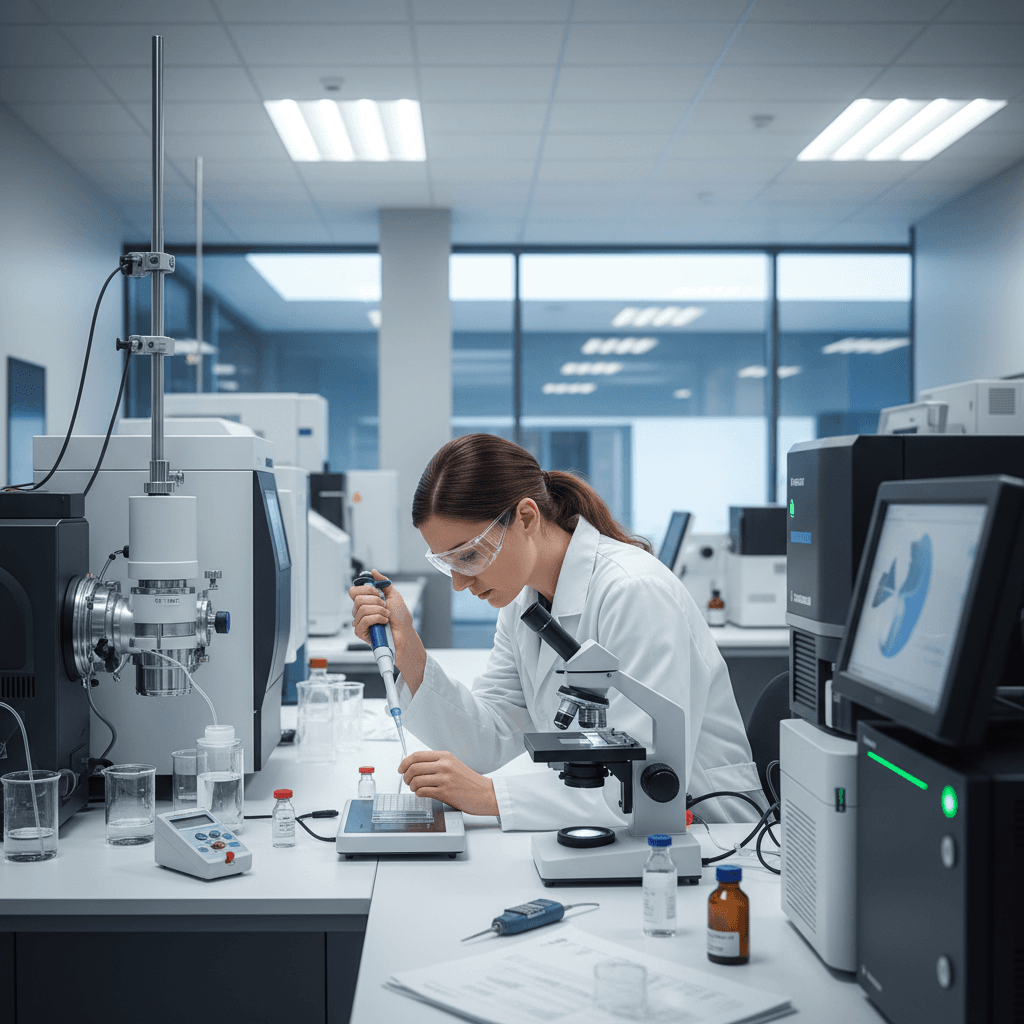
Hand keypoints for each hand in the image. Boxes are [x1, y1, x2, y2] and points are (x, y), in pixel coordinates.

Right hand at [349, 571, 425, 688]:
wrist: (405, 634)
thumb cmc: (401, 618)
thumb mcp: (394, 595)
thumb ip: (383, 583)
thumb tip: (373, 572)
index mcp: (366, 602)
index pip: (353, 591)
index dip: (366, 589)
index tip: (378, 593)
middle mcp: (360, 611)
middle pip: (358, 599)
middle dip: (377, 601)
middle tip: (385, 607)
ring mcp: (359, 622)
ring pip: (362, 609)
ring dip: (380, 611)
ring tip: (387, 616)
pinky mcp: (360, 632)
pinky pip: (363, 620)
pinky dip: (377, 618)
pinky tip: (384, 622)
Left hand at [398, 750, 498, 816]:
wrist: (486, 793)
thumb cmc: (469, 781)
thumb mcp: (454, 765)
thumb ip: (437, 763)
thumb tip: (415, 766)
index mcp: (445, 756)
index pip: (417, 755)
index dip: (404, 762)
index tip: (401, 769)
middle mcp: (444, 765)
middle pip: (413, 767)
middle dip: (406, 776)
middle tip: (407, 781)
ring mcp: (444, 779)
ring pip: (416, 780)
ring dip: (412, 787)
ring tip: (416, 789)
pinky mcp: (445, 792)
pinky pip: (423, 791)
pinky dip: (418, 794)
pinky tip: (422, 794)